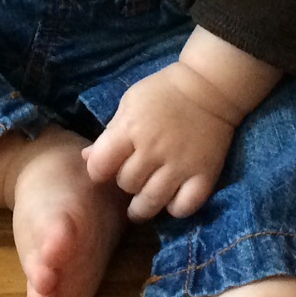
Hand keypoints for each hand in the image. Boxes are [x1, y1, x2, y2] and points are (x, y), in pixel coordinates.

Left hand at [82, 60, 238, 220]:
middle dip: (125, 182)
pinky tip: (171, 200)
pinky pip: (184, 207)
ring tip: (142, 204)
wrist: (208, 87)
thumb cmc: (163, 93)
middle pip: (126, 184)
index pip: (100, 165)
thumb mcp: (129, 104)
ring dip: (143, 206)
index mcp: (131, 128)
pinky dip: (175, 209)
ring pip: (151, 202)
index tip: (105, 168)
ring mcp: (180, 165)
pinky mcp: (204, 175)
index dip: (98, 170)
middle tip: (133, 177)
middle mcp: (153, 150)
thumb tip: (86, 158)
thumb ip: (109, 132)